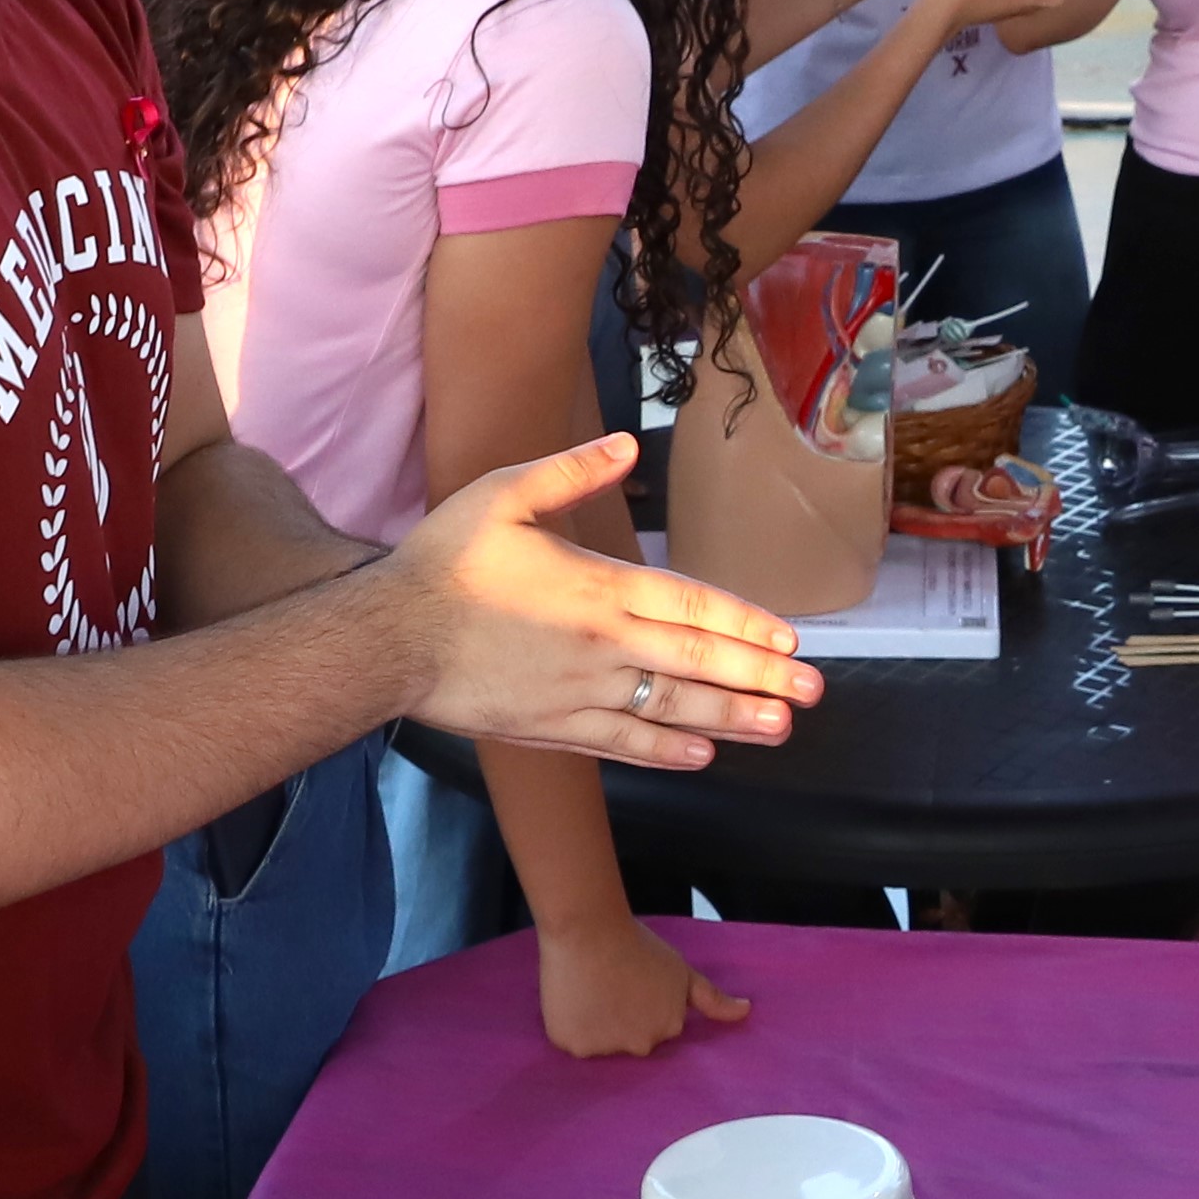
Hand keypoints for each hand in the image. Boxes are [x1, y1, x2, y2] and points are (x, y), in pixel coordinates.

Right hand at [390, 435, 819, 766]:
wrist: (386, 640)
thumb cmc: (443, 563)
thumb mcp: (502, 496)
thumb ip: (571, 473)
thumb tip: (628, 444)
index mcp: (598, 587)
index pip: (692, 607)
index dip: (746, 625)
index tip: (790, 640)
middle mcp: (601, 646)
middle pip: (698, 664)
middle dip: (762, 679)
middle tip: (813, 693)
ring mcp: (580, 693)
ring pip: (671, 711)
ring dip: (731, 720)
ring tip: (780, 728)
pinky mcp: (554, 727)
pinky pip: (623, 744)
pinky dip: (667, 751)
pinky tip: (704, 755)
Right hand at [537, 912, 745, 1058]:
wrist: (590, 931)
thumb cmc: (636, 945)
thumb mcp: (681, 972)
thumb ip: (712, 999)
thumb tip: (747, 1012)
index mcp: (669, 1029)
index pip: (655, 1029)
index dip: (641, 1006)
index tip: (631, 986)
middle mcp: (641, 1046)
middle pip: (628, 1040)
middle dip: (619, 1020)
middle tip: (608, 986)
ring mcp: (606, 1049)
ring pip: (598, 1044)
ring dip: (593, 1025)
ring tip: (589, 989)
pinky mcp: (573, 1046)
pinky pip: (571, 1042)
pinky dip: (570, 1025)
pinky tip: (572, 999)